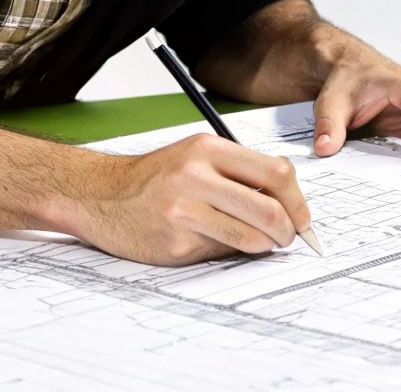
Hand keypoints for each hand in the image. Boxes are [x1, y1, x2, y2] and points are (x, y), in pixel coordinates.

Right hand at [71, 133, 312, 266]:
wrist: (98, 195)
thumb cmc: (153, 180)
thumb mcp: (195, 159)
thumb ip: (237, 175)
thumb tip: (287, 206)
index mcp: (206, 148)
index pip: (275, 172)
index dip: (297, 201)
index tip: (302, 218)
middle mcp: (195, 174)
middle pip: (269, 207)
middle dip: (288, 230)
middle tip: (287, 238)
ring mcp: (183, 209)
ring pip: (250, 236)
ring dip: (264, 246)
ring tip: (259, 244)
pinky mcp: (174, 240)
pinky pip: (220, 252)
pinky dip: (227, 252)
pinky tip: (211, 242)